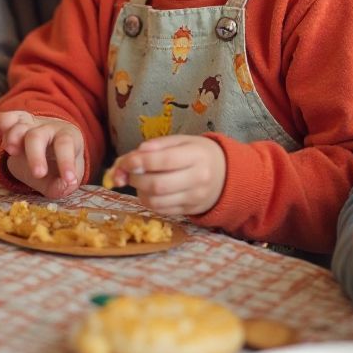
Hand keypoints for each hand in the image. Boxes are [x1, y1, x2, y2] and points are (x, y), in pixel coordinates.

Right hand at [0, 110, 83, 199]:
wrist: (50, 150)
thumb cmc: (59, 165)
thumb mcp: (67, 178)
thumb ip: (64, 185)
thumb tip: (64, 185)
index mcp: (68, 137)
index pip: (66, 144)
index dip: (66, 161)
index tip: (68, 180)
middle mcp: (48, 128)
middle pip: (38, 135)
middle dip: (35, 155)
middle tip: (38, 174)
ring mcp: (31, 125)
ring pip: (20, 125)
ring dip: (13, 137)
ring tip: (11, 151)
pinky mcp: (15, 124)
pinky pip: (6, 117)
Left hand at [111, 135, 225, 216]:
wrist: (226, 175)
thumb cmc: (199, 153)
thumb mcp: (183, 140)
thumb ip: (158, 145)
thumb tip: (134, 155)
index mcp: (197, 155)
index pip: (164, 160)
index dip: (139, 162)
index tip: (126, 161)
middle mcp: (198, 178)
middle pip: (158, 184)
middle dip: (135, 179)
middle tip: (129, 172)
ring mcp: (194, 198)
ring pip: (157, 201)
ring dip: (139, 191)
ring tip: (140, 181)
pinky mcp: (189, 211)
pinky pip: (161, 210)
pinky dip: (148, 201)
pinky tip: (149, 191)